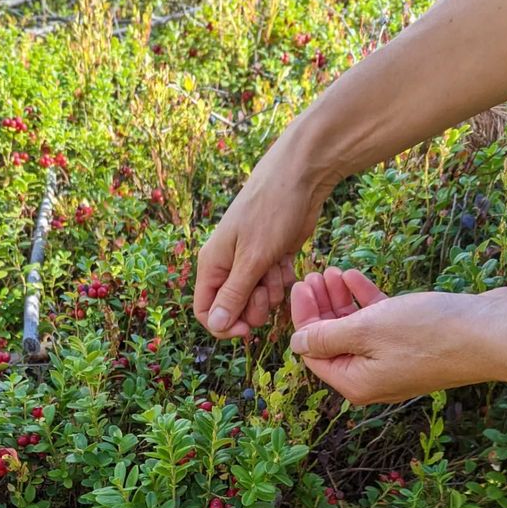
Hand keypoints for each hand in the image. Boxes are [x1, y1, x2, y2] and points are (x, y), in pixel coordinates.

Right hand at [194, 132, 331, 338]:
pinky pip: (273, 285)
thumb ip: (233, 295)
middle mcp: (226, 266)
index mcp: (211, 265)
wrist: (301, 177)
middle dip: (253, 308)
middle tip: (266, 292)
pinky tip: (286, 258)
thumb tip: (215, 325)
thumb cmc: (271, 212)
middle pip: (234, 310)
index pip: (205, 312)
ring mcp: (249, 262)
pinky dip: (282, 278)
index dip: (224, 326)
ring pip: (257, 300)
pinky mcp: (270, 259)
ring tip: (277, 266)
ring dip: (271, 292)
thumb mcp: (252, 259)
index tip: (247, 330)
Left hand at [288, 268, 496, 403]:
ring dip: (340, 299)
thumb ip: (326, 337)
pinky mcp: (413, 343)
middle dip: (320, 306)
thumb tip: (296, 344)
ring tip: (330, 271)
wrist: (491, 332)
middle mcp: (371, 377)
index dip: (303, 318)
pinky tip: (354, 276)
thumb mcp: (364, 331)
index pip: (313, 352)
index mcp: (354, 383)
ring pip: (355, 328)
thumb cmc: (427, 333)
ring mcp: (393, 361)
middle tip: (312, 274)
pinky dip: (365, 300)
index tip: (299, 285)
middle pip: (332, 340)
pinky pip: (379, 322)